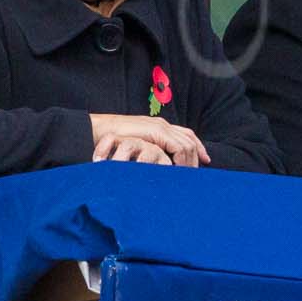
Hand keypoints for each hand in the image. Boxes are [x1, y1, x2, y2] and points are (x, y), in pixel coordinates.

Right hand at [90, 113, 207, 166]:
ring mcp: (160, 126)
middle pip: (189, 139)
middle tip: (197, 173)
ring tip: (188, 175)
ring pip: (186, 144)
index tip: (205, 161)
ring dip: (190, 160)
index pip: (186, 135)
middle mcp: (162, 124)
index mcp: (159, 126)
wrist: (96, 131)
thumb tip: (159, 165)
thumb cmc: (112, 142)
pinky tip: (180, 171)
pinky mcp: (155, 131)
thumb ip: (149, 150)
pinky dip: (182, 159)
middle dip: (197, 157)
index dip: (198, 147)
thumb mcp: (136, 146)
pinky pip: (178, 146)